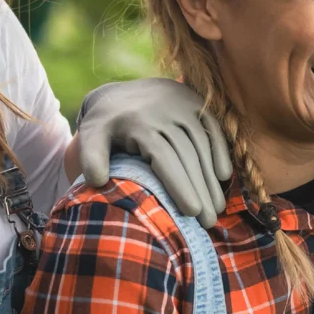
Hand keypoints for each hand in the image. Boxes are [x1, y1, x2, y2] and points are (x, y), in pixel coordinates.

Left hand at [77, 78, 232, 229]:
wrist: (120, 92)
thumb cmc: (106, 124)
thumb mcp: (90, 136)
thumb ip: (89, 157)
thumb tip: (97, 181)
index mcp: (139, 124)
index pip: (165, 158)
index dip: (180, 185)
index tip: (191, 212)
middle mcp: (164, 112)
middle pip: (188, 155)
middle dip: (201, 190)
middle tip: (209, 221)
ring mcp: (182, 105)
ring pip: (203, 144)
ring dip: (212, 177)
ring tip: (218, 207)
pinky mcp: (195, 101)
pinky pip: (213, 127)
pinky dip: (221, 151)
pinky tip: (224, 176)